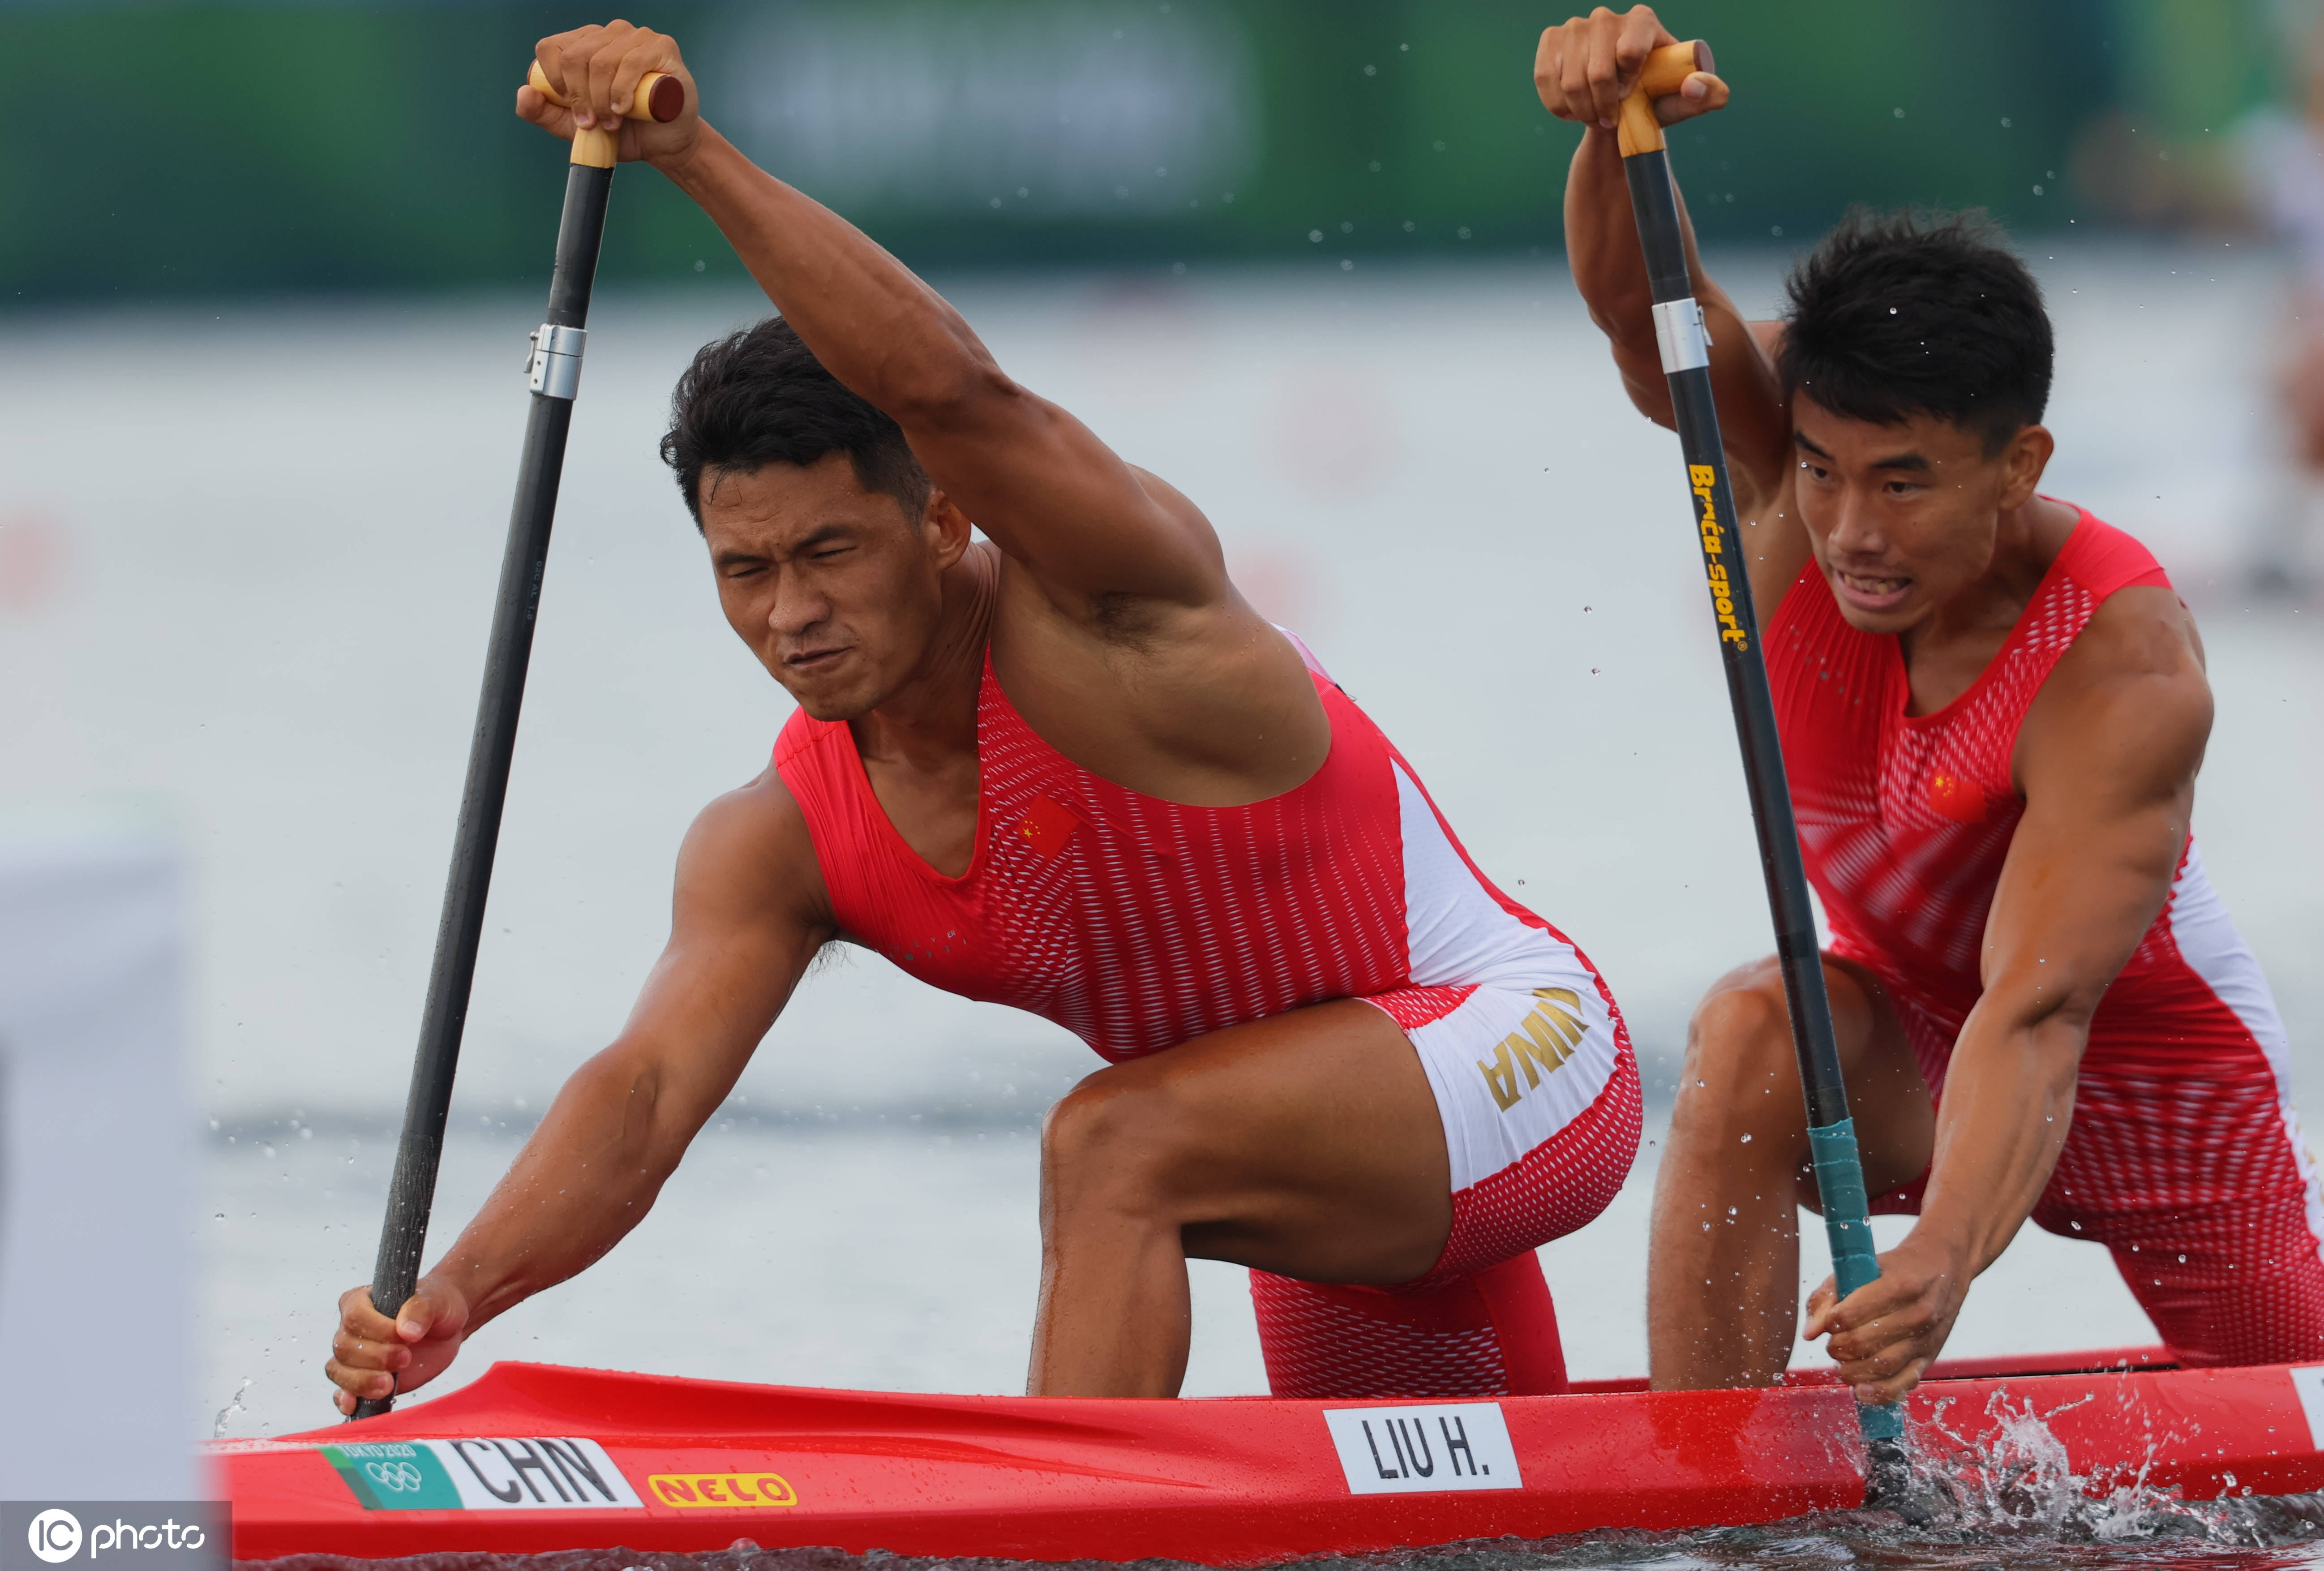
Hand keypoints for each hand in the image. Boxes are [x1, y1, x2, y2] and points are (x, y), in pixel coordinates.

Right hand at [326, 1278, 471, 1415]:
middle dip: (375, 1358)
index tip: (406, 1337)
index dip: (378, 1331)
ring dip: (363, 1381)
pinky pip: (343, 1391)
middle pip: (344, 1348)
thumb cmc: (437, 1305)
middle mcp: (351, 1329)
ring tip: (389, 1384)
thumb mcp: (435, 1300)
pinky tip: (354, 1405)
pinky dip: (345, 1399)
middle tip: (406, 1358)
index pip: (354, 1317)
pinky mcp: (363, 1378)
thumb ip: (420, 1310)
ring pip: (339, 1371)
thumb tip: (406, 1331)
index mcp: (360, 1301)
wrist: (447, 1326)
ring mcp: (356, 1356)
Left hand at [518, 20, 702, 166]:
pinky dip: (623, 91)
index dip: (555, 81)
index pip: (551, 48)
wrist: (663, 143)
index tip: (572, 108)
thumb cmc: (623, 131)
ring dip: (603, 99)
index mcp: (582, 46)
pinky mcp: (661, 46)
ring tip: (614, 121)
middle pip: (575, 57)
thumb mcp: (574, 128)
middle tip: (594, 122)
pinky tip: (626, 109)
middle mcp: (607, 35)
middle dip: (581, 97)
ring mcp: (634, 36)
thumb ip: (543, 112)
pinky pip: (631, 62)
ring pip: (601, 61)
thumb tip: (524, 93)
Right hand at [1534, 6, 1726, 131]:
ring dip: (1582, 111)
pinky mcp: (1552, 40)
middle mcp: (1608, 16)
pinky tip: (1572, 109)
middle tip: (1609, 119)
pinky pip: (1546, 79)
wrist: (1618, 104)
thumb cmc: (1654, 99)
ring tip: (1593, 115)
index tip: (1629, 100)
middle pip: (1597, 72)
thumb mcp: (1684, 101)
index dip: (1627, 86)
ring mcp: (1576, 26)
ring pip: (1570, 81)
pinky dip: (1559, 105)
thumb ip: (1706, 94)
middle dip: (1602, 107)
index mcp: (1643, 21)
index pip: (1630, 52)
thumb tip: (1695, 86)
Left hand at [1802, 1234, 1969, 1405]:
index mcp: (1899, 1285)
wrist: (1944, 1267)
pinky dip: (1880, 1393)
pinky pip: (1904, 1383)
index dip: (1832, 1322)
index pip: (1852, 1314)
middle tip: (1833, 1343)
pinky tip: (1861, 1390)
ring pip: (1883, 1366)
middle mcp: (1917, 1314)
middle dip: (1838, 1347)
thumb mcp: (1860, 1267)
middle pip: (1864, 1343)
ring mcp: (1926, 1338)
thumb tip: (1810, 1333)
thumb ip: (1827, 1296)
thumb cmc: (1896, 1268)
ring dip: (1853, 1370)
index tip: (1830, 1321)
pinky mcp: (1929, 1357)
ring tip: (1842, 1362)